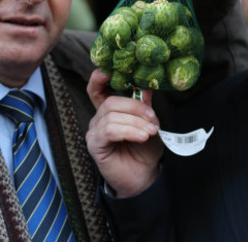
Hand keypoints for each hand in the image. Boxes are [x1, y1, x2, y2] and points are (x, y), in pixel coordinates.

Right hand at [86, 70, 163, 197]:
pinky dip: (128, 131)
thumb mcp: (150, 123)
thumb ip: (145, 104)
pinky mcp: (95, 145)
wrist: (145, 177)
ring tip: (150, 132)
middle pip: (110, 101)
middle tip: (153, 119)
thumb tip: (146, 84)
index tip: (108, 70)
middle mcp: (99, 119)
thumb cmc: (145, 149)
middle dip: (135, 107)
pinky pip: (109, 131)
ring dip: (135, 122)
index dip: (99, 78)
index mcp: (110, 110)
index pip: (97, 89)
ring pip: (111, 116)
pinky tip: (141, 136)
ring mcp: (95, 132)